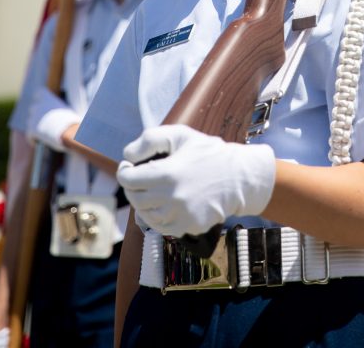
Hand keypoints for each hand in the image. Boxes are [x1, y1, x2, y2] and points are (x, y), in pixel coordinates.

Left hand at [26, 86, 79, 152]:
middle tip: (47, 121)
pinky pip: (30, 135)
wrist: (68, 131)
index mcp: (47, 97)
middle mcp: (37, 105)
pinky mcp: (31, 130)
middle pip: (34, 108)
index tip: (46, 106)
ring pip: (31, 121)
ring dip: (35, 126)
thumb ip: (63, 107)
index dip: (41, 99)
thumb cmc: (73, 120)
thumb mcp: (69, 109)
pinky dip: (33, 139)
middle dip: (38, 114)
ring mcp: (33, 118)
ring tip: (45, 133)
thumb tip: (78, 106)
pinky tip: (38, 143)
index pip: (39, 93)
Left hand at [117, 125, 275, 237]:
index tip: (129, 167)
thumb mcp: (181, 135)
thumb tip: (128, 155)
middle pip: (135, 198)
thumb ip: (150, 140)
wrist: (239, 177)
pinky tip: (167, 202)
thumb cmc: (208, 153)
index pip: (128, 180)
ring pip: (145, 214)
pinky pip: (161, 226)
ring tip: (156, 189)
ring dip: (145, 202)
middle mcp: (171, 199)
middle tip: (141, 178)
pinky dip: (158, 215)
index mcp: (167, 174)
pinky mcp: (187, 228)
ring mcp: (180, 216)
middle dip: (133, 186)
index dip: (125, 171)